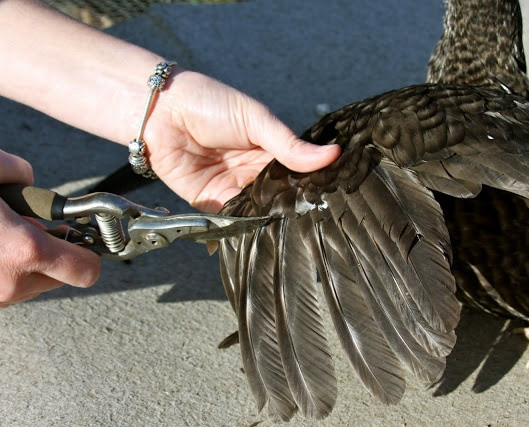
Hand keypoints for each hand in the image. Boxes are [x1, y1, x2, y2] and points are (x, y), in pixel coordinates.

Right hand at [0, 150, 99, 307]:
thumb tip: (26, 179)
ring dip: (28, 263)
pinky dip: (5, 270)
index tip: (81, 234)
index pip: (88, 270)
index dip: (91, 252)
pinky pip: (7, 287)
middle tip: (30, 228)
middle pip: (62, 276)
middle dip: (54, 252)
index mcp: (23, 251)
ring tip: (4, 235)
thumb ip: (18, 171)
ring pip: (33, 284)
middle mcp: (11, 283)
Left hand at [143, 70, 340, 211]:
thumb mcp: (257, 119)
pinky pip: (229, 220)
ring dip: (265, 221)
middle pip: (278, 198)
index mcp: (270, 151)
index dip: (309, 187)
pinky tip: (253, 231)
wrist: (161, 110)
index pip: (297, 175)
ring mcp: (232, 189)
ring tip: (283, 230)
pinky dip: (239, 227)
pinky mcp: (209, 202)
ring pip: (256, 213)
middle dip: (288, 209)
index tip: (327, 200)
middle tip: (308, 221)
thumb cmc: (210, 102)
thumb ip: (289, 144)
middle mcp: (254, 173)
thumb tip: (332, 154)